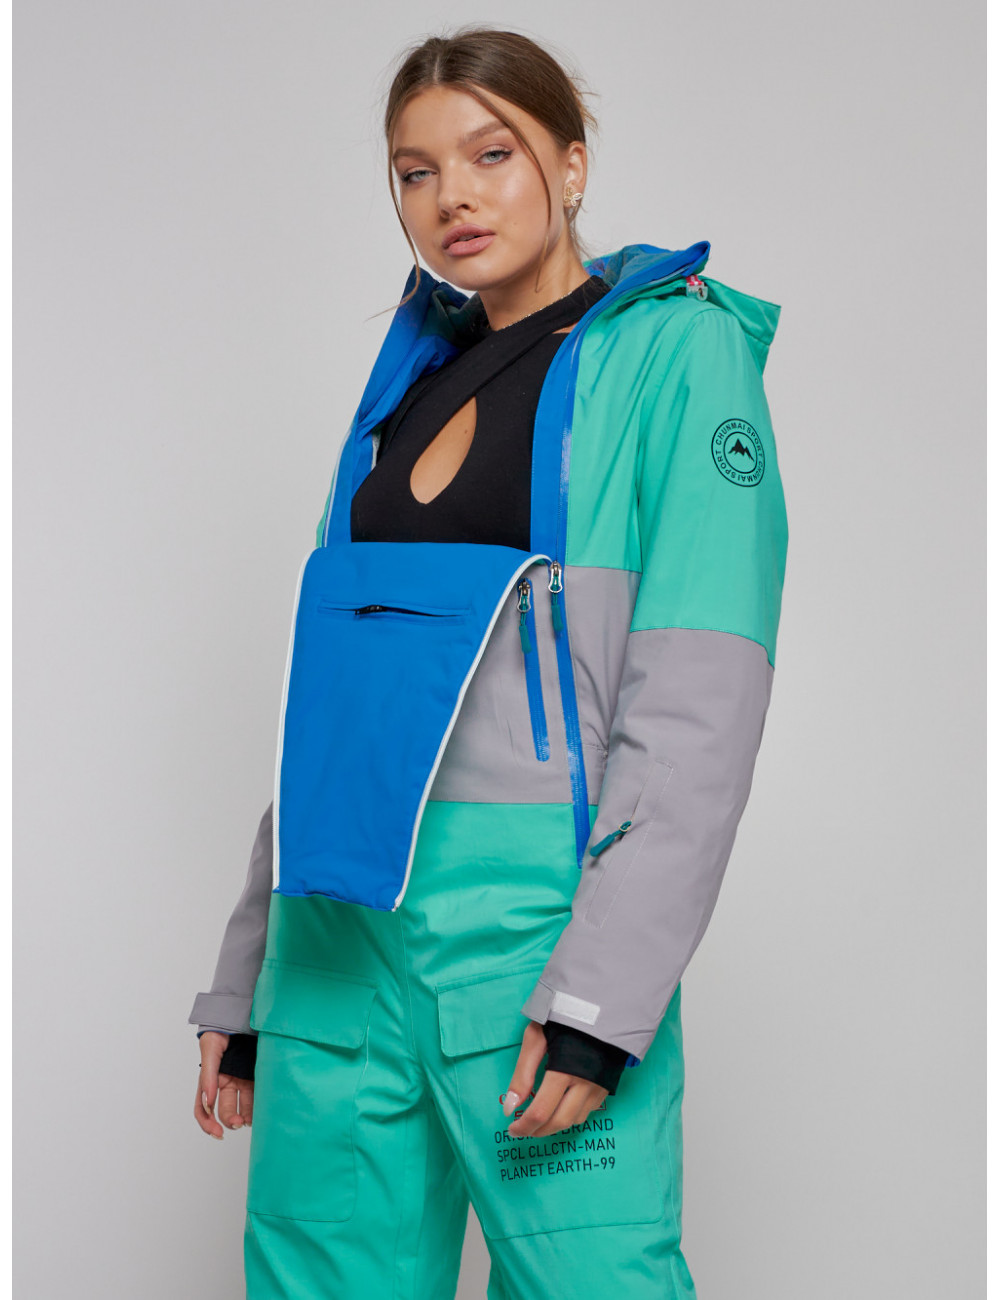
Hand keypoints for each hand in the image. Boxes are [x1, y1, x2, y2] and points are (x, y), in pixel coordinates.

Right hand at [194, 1031, 253, 1139]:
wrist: (240, 1013)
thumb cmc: (220, 1030)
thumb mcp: (210, 1049)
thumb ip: (208, 1075)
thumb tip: (208, 1101)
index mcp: (211, 1080)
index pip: (204, 1108)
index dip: (208, 1123)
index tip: (217, 1132)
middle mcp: (226, 1083)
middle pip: (225, 1109)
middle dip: (230, 1120)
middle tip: (238, 1123)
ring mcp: (242, 1080)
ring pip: (243, 1105)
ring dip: (245, 1116)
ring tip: (250, 1120)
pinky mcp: (258, 1075)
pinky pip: (258, 1094)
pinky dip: (260, 1105)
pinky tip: (263, 1111)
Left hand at [503, 1021, 608, 1138]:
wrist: (600, 1005)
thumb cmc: (562, 1017)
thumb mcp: (535, 1038)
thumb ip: (522, 1075)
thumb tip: (509, 1108)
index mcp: (564, 1070)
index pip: (541, 1111)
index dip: (524, 1126)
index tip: (511, 1128)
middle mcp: (585, 1083)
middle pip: (559, 1122)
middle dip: (537, 1131)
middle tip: (522, 1129)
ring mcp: (598, 1086)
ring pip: (574, 1120)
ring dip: (554, 1126)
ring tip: (538, 1119)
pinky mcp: (607, 1086)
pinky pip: (588, 1111)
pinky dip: (570, 1115)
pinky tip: (559, 1107)